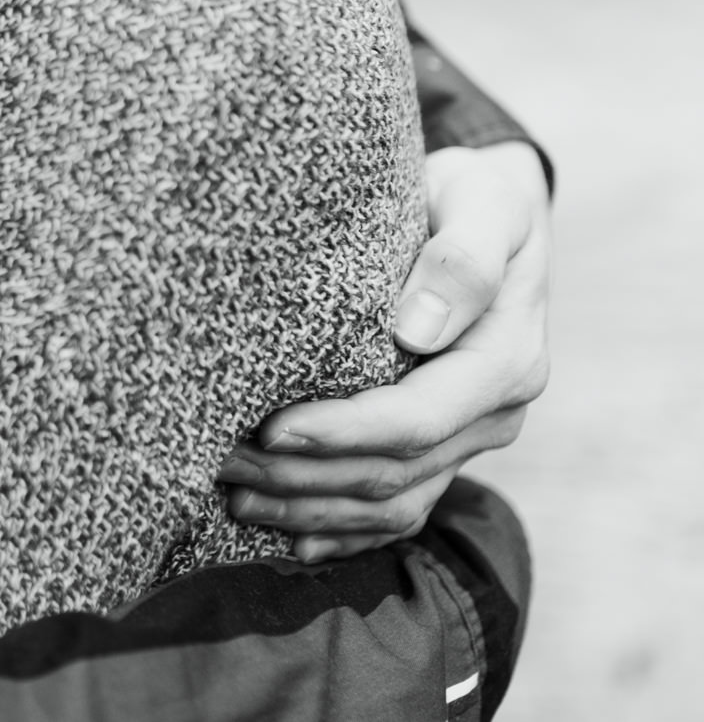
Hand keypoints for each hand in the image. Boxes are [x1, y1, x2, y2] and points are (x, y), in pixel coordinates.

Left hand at [219, 140, 551, 559]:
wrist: (492, 212)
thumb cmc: (474, 196)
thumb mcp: (483, 201)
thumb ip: (461, 260)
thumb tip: (417, 330)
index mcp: (505, 361)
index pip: (414, 420)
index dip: (340, 433)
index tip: (269, 428)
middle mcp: (494, 413)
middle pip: (393, 474)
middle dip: (303, 476)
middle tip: (221, 464)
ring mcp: (469, 439)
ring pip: (390, 504)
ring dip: (309, 508)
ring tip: (232, 496)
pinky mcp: (443, 449)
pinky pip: (396, 511)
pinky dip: (340, 529)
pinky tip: (283, 532)